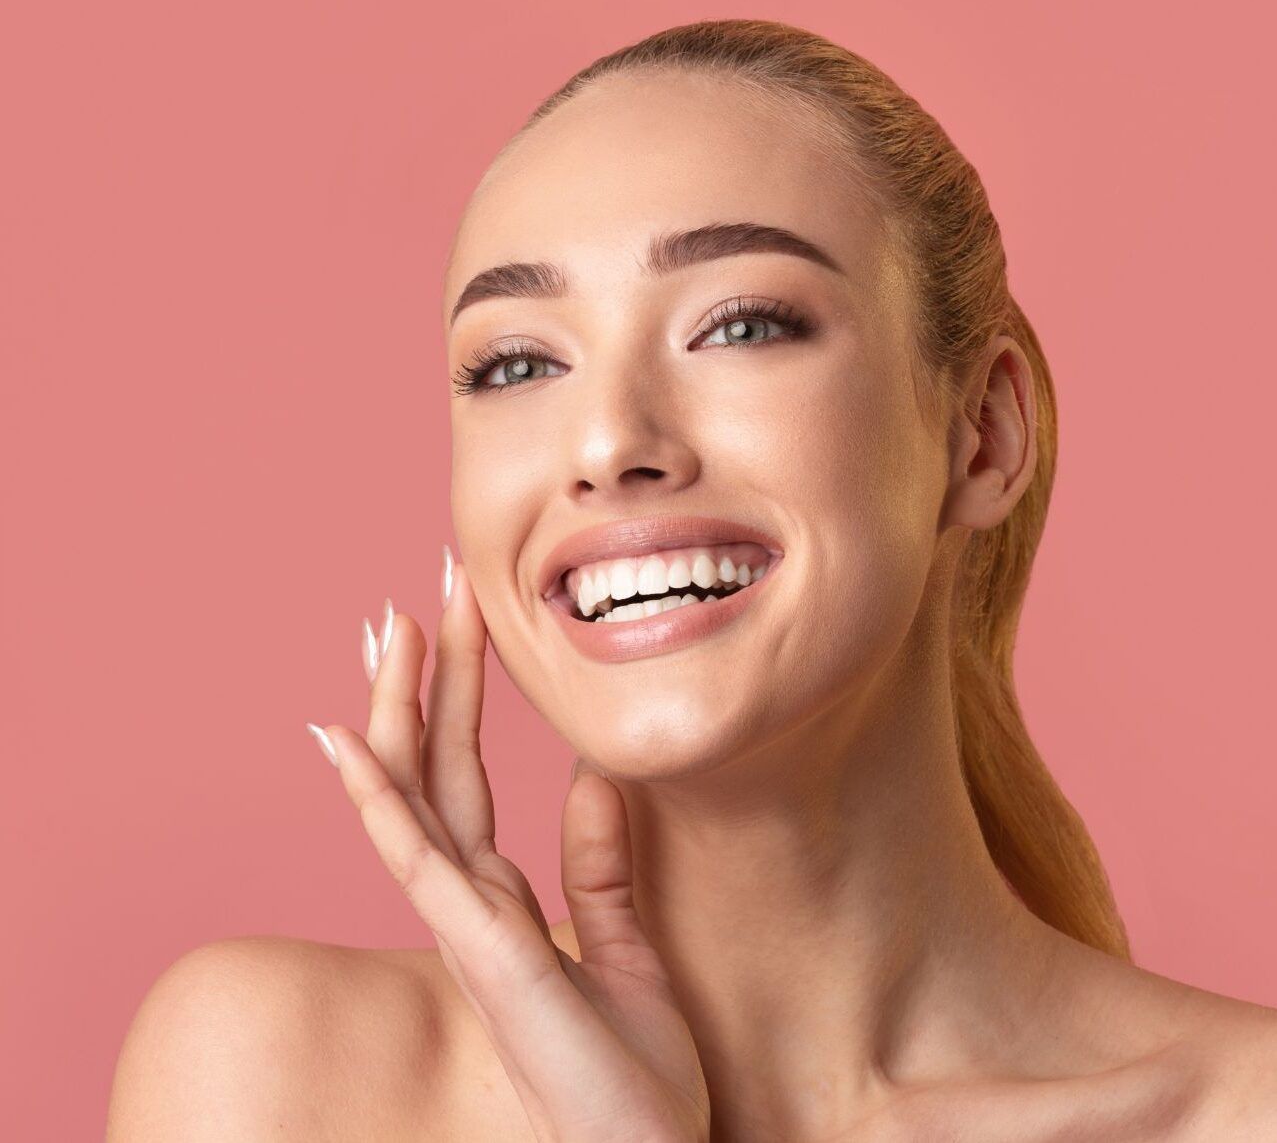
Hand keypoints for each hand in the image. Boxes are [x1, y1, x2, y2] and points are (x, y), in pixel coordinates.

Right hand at [308, 558, 709, 1142]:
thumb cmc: (632, 1080)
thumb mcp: (628, 951)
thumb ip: (601, 867)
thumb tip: (592, 775)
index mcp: (500, 898)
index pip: (463, 776)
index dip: (455, 697)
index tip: (453, 620)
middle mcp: (470, 902)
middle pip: (434, 767)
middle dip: (425, 677)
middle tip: (416, 590)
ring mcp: (466, 924)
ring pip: (414, 795)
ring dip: (397, 709)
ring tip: (385, 627)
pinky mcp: (481, 948)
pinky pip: (416, 857)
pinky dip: (378, 796)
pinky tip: (346, 740)